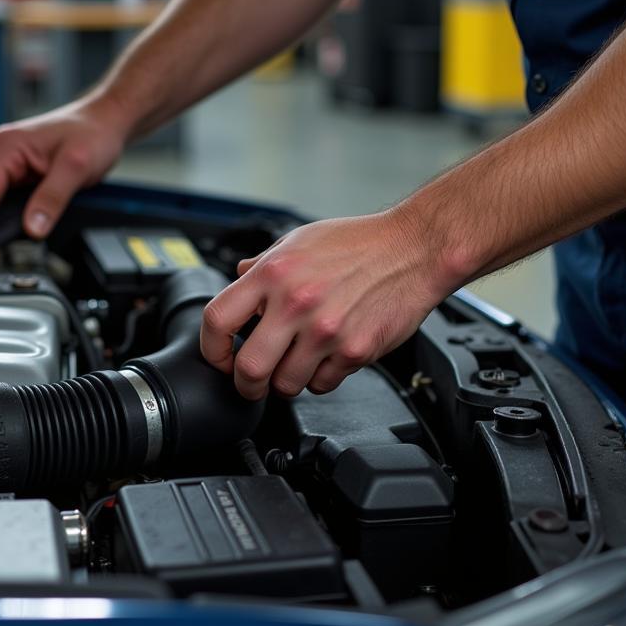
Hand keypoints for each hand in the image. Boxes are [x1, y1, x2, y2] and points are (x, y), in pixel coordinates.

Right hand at [0, 95, 130, 250]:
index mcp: (7, 145)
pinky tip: (10, 232)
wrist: (106, 122)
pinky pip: (8, 198)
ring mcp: (11, 161)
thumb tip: (32, 228)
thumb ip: (52, 198)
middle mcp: (4, 151)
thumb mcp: (75, 167)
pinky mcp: (21, 170)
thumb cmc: (93, 133)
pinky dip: (7, 216)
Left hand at [200, 211, 455, 399]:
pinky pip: (323, 384)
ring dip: (285, 381)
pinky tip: (326, 356)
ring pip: (286, 385)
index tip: (218, 355)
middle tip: (250, 381)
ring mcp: (326, 331)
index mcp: (273, 274)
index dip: (210, 347)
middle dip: (244, 383)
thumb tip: (236, 278)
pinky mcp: (355, 351)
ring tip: (295, 362)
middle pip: (248, 369)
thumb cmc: (359, 242)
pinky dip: (320, 378)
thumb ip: (263, 264)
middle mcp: (295, 303)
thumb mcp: (298, 241)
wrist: (414, 248)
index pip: (217, 320)